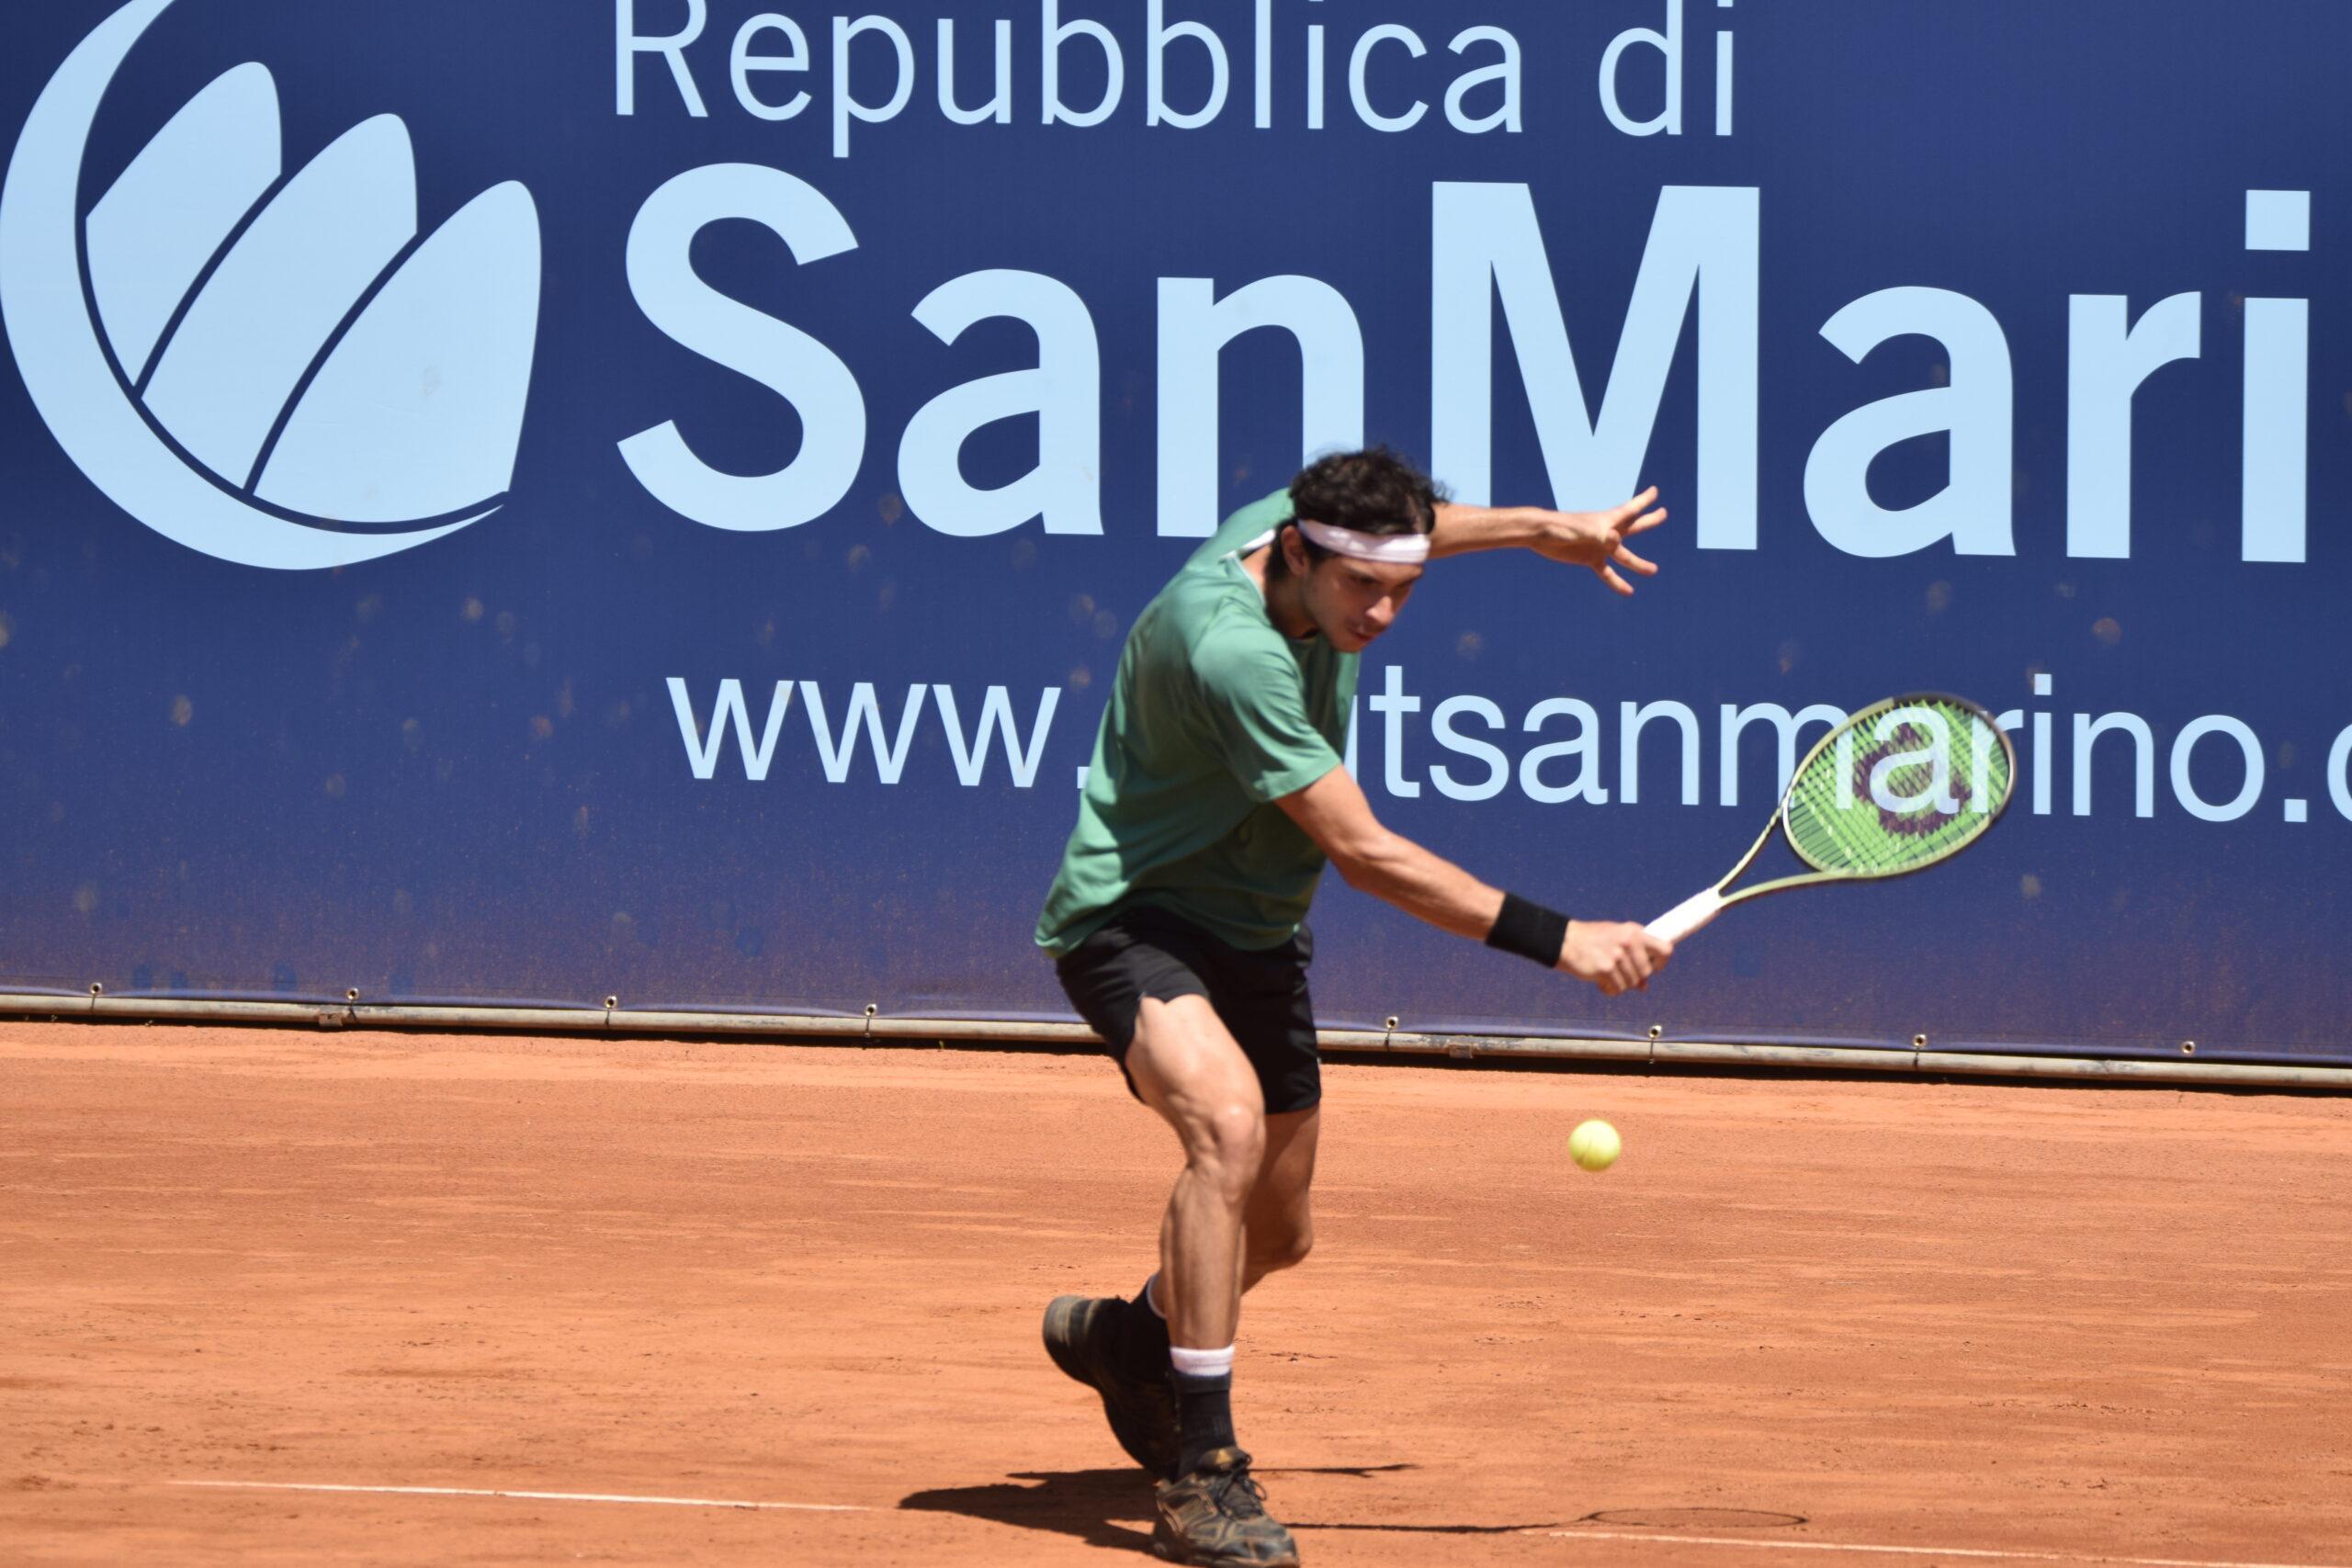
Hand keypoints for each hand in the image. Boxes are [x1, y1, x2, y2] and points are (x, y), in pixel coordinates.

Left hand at [1524, 487, 1666, 595]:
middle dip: (1649, 520)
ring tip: (1654, 570)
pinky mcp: (1590, 559)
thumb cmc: (1561, 527)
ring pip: (1624, 555)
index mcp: (1608, 520)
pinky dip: (1617, 582)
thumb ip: (1600, 535)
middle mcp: (1607, 532)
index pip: (1631, 508)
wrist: (1540, 535)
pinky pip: (1607, 573)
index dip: (1644, 500)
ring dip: (1638, 564)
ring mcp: (1599, 546)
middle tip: (1663, 513)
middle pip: (1634, 526)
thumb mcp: (1583, 530)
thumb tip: (1617, 540)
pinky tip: (1628, 591)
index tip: (1655, 491)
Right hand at [1557, 920, 1672, 995]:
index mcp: (1634, 932)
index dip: (1661, 963)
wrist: (1565, 941)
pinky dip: (1609, 989)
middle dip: (1635, 977)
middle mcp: (1628, 942)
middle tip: (1620, 972)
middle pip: (1646, 972)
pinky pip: (1617, 989)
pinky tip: (1600, 981)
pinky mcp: (1605, 969)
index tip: (1652, 967)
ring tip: (1607, 975)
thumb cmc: (1593, 940)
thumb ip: (1634, 956)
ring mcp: (1617, 956)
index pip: (1665, 950)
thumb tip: (1644, 986)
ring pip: (1632, 983)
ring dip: (1620, 984)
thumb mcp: (1617, 938)